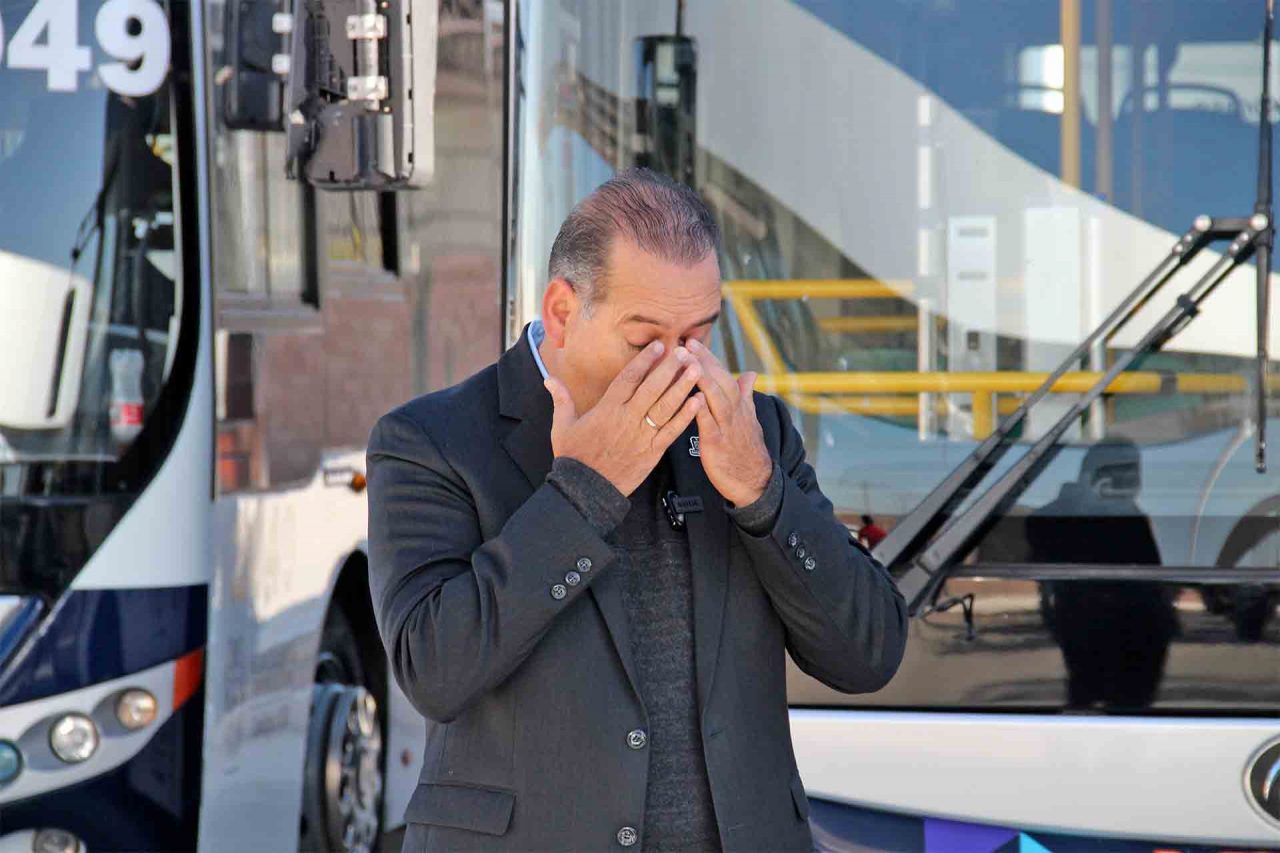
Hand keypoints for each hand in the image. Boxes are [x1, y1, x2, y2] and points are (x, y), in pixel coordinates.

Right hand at [543, 341, 702, 495]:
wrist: (585, 490)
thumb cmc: (573, 457)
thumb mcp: (562, 425)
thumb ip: (561, 399)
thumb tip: (549, 378)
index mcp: (607, 408)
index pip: (629, 378)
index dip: (645, 360)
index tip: (659, 345)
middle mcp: (627, 418)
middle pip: (652, 388)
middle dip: (669, 368)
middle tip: (685, 351)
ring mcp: (642, 435)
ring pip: (666, 406)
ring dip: (683, 387)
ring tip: (697, 370)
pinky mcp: (652, 452)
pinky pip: (672, 431)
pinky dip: (685, 416)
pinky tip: (697, 402)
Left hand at [686, 338, 771, 506]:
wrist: (755, 480)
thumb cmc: (747, 449)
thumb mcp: (749, 419)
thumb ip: (746, 395)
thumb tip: (750, 373)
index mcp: (738, 404)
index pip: (722, 375)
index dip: (708, 358)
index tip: (692, 342)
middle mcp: (734, 411)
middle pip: (718, 380)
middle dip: (702, 360)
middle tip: (685, 343)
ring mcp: (726, 426)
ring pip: (714, 396)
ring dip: (699, 376)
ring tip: (685, 361)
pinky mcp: (717, 443)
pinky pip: (707, 422)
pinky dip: (699, 408)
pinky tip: (689, 397)